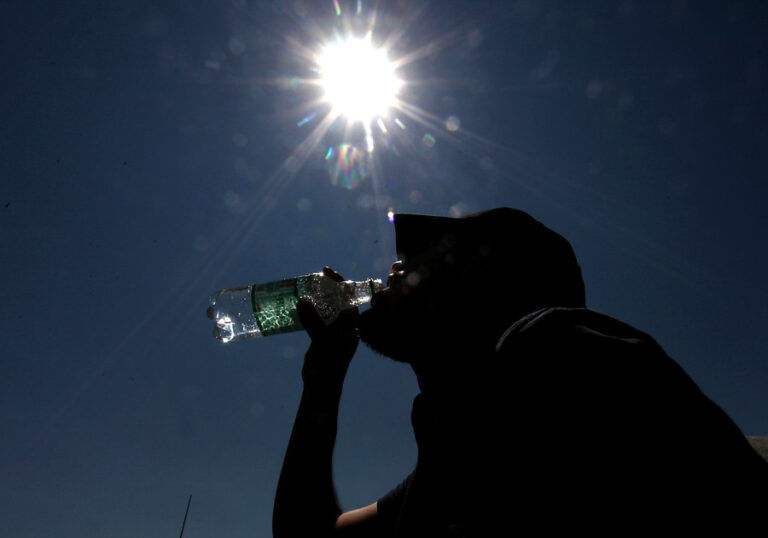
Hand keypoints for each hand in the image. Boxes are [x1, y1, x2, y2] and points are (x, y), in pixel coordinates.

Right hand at [298, 267, 359, 386]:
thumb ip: (314, 321)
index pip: (348, 296)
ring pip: (325, 308)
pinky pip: (316, 317)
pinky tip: (297, 304)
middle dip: (325, 287)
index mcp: (351, 324)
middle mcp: (344, 325)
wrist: (321, 387)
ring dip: (316, 297)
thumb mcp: (322, 341)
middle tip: (311, 278)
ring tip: (303, 286)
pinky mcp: (321, 336)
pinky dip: (308, 309)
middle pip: (336, 299)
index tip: (325, 271)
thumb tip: (302, 301)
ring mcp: (332, 331)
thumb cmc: (327, 365)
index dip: (338, 281)